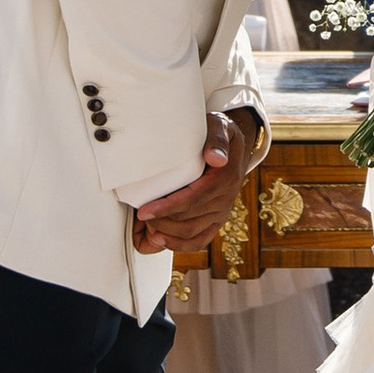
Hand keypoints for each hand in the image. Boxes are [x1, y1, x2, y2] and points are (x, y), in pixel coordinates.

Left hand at [132, 110, 260, 256]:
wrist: (233, 148)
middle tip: (140, 216)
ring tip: (147, 226)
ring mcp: (221, 211)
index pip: (193, 199)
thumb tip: (216, 158)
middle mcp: (225, 199)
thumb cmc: (219, 135)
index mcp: (225, 178)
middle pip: (189, 219)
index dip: (167, 208)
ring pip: (192, 233)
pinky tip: (161, 240)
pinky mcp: (217, 220)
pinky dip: (180, 245)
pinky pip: (200, 240)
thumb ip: (217, 140)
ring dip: (167, 233)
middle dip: (161, 221)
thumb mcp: (219, 128)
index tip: (145, 212)